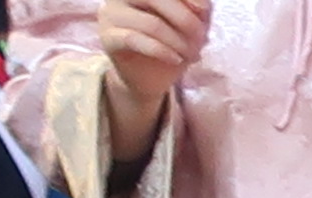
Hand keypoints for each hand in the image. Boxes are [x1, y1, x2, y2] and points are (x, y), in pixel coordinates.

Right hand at [95, 0, 208, 126]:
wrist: (150, 76)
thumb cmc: (172, 42)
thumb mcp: (190, 22)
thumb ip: (197, 8)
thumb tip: (202, 6)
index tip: (204, 11)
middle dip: (184, 19)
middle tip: (200, 39)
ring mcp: (110, 14)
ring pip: (150, 23)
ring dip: (178, 42)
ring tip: (191, 55)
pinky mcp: (107, 37)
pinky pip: (135, 40)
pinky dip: (162, 51)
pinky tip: (176, 60)